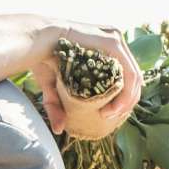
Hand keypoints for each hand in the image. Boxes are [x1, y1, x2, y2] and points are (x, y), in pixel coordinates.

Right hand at [33, 26, 141, 140]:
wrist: (34, 41)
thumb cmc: (41, 58)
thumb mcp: (53, 86)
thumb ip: (57, 105)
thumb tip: (58, 129)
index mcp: (106, 46)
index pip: (126, 74)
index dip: (124, 98)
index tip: (109, 115)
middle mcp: (115, 40)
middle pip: (133, 76)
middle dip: (127, 102)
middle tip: (110, 117)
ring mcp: (115, 39)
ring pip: (134, 76)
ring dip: (127, 101)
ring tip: (111, 115)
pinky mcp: (112, 42)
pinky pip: (129, 72)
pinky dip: (126, 94)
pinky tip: (115, 107)